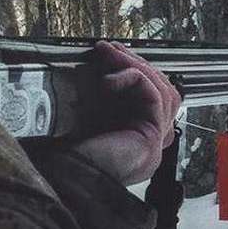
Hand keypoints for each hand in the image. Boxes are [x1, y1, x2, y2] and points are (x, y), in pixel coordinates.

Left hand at [66, 41, 181, 184]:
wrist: (62, 180)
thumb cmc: (63, 154)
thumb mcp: (82, 114)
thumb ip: (92, 95)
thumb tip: (91, 61)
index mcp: (132, 141)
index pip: (150, 99)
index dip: (134, 71)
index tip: (108, 53)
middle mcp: (148, 144)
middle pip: (163, 93)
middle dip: (137, 64)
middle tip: (110, 48)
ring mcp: (154, 144)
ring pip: (165, 92)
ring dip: (137, 66)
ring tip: (111, 52)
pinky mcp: (153, 138)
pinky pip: (155, 96)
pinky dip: (134, 78)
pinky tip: (108, 79)